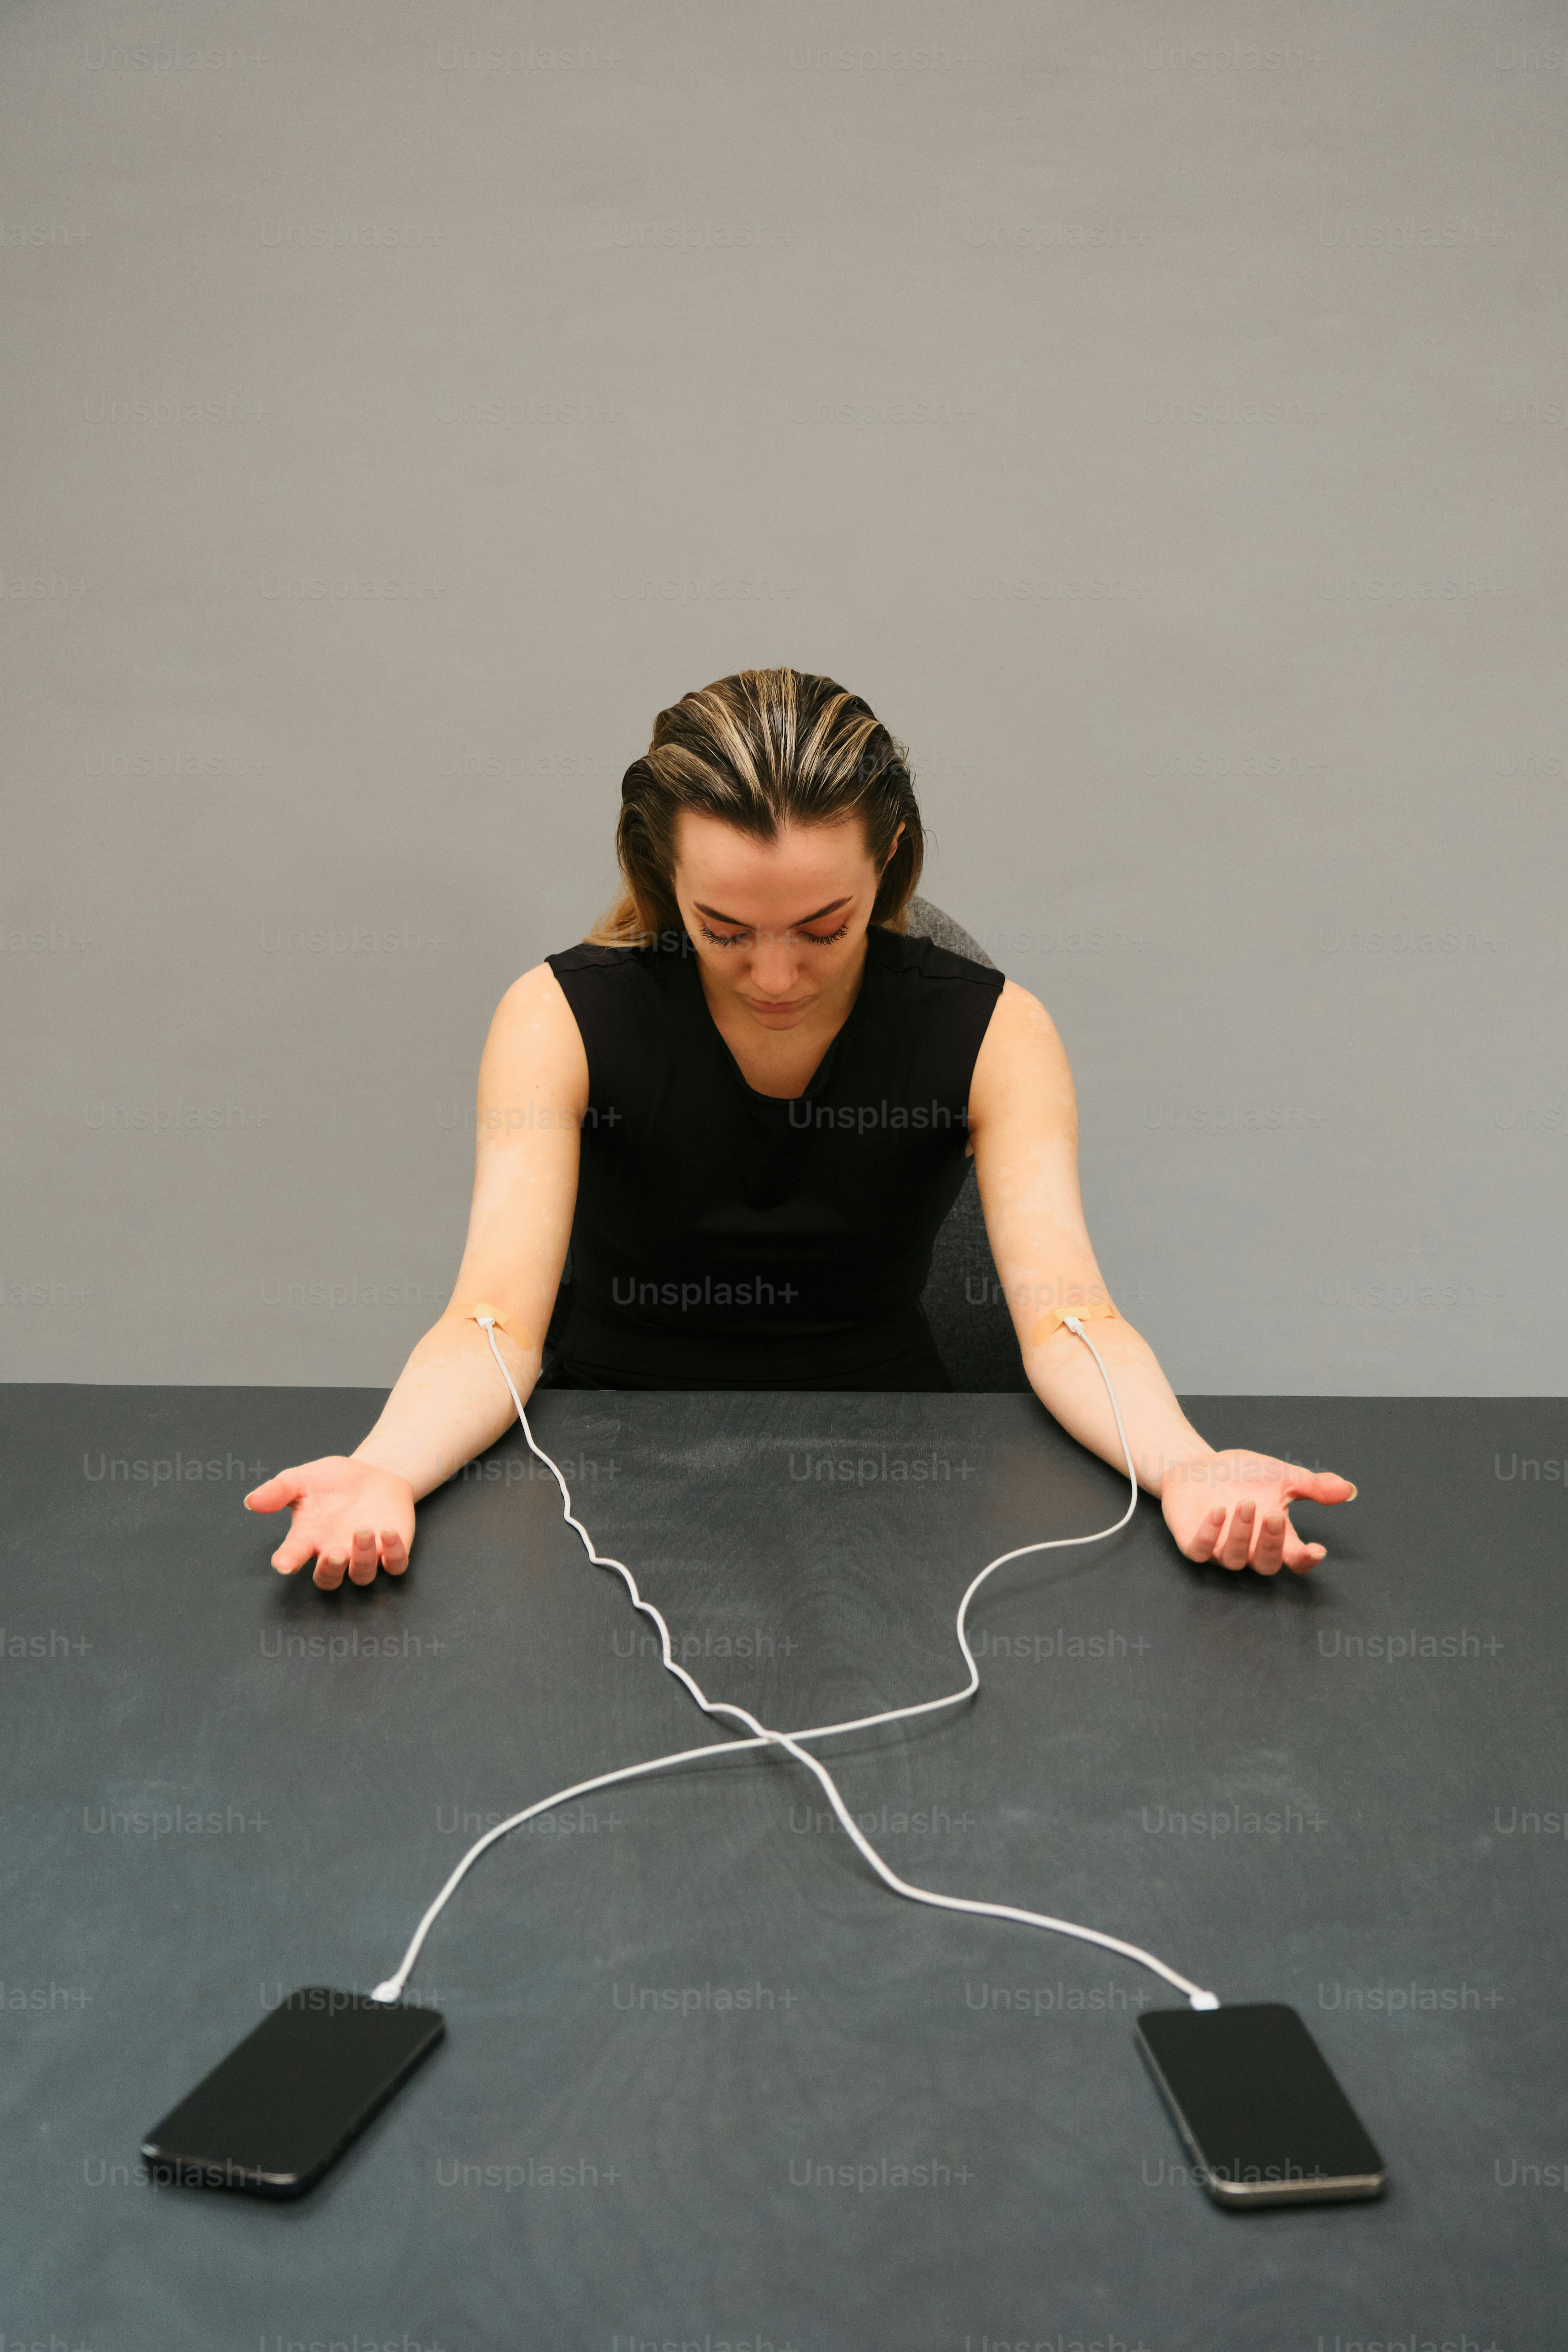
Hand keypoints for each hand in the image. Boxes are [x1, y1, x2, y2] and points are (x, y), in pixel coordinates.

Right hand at [244, 1456, 415, 1589]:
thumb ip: (278, 1491)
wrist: (372, 1473)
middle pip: (328, 1580)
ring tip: (363, 1531)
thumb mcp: (302, 1479)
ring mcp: (364, 1555)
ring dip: (363, 1558)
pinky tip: (388, 1532)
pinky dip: (394, 1554)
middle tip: (333, 1554)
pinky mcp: (391, 1550)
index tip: (283, 1564)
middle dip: (330, 1571)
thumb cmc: (332, 1481)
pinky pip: (395, 1566)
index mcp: (309, 1539)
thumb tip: (250, 1501)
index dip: (287, 1562)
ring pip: (362, 1576)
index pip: (293, 1556)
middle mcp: (335, 1553)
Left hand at [1160, 1450, 1356, 1576]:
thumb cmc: (1242, 1475)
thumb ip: (1313, 1486)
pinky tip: (1217, 1512)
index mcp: (1274, 1535)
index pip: (1295, 1559)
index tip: (1317, 1550)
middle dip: (1271, 1543)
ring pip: (1234, 1559)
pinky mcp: (1192, 1542)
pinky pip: (1199, 1550)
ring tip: (1245, 1503)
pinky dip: (1209, 1534)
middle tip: (1273, 1515)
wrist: (1199, 1466)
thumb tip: (1349, 1490)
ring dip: (1241, 1534)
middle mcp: (1248, 1547)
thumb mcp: (1281, 1476)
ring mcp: (1219, 1548)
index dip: (1306, 1560)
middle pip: (1266, 1564)